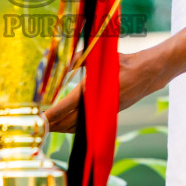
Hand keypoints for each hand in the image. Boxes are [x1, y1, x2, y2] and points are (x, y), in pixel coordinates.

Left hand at [45, 47, 162, 132]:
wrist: (148, 73)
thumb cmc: (124, 61)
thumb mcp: (100, 56)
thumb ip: (80, 58)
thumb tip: (65, 61)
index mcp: (93, 90)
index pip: (67, 105)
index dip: (52, 114)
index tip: (40, 118)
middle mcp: (97, 105)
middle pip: (70, 121)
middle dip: (53, 125)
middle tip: (37, 127)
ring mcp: (104, 112)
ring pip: (78, 126)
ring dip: (62, 128)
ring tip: (47, 129)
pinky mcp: (108, 114)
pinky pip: (87, 125)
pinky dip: (74, 127)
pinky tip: (65, 127)